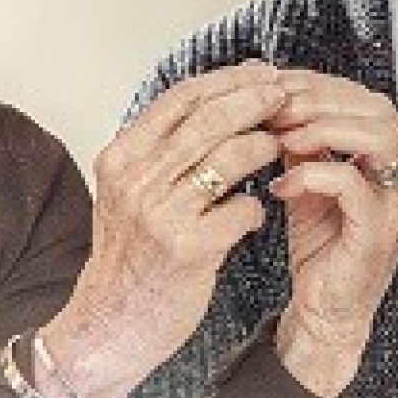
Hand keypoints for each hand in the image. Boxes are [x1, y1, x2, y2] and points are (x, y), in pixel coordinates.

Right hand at [41, 62, 294, 397]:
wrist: (110, 324)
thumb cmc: (127, 258)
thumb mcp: (126, 194)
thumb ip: (159, 151)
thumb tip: (213, 101)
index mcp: (121, 158)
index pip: (182, 98)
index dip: (229, 80)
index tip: (262, 74)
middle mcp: (137, 181)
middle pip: (210, 119)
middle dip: (257, 101)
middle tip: (287, 96)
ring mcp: (162, 214)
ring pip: (231, 157)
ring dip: (265, 145)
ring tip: (281, 145)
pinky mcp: (189, 249)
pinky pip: (243, 209)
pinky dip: (258, 206)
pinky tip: (257, 212)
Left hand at [263, 71, 397, 397]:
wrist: (324, 309)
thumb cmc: (323, 246)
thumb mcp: (310, 178)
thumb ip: (302, 138)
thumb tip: (273, 93)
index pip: (366, 98)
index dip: (319, 86)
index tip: (275, 87)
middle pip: (376, 108)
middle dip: (319, 101)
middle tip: (274, 109)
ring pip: (378, 137)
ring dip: (323, 128)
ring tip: (282, 138)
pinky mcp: (381, 231)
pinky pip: (353, 183)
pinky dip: (313, 174)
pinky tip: (283, 185)